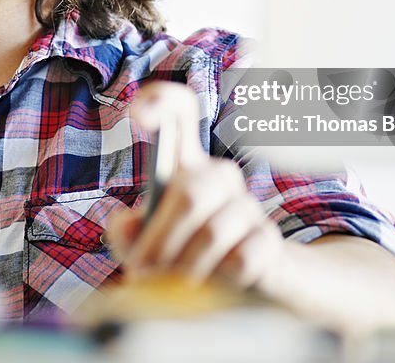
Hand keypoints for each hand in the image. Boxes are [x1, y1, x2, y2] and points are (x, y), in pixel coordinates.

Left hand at [106, 82, 285, 288]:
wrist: (235, 293)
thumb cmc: (180, 259)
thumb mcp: (143, 247)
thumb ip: (126, 234)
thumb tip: (131, 225)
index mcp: (184, 165)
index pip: (180, 111)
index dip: (160, 102)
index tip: (138, 117)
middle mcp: (218, 176)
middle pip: (190, 193)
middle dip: (160, 241)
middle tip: (144, 269)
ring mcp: (247, 206)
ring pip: (211, 233)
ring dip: (184, 269)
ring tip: (174, 286)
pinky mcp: (267, 240)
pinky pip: (238, 261)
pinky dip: (216, 282)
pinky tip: (212, 285)